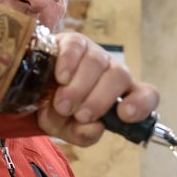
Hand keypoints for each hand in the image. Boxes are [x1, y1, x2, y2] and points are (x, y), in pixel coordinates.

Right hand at [35, 33, 159, 146]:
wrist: (30, 92)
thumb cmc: (57, 112)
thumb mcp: (69, 130)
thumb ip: (83, 134)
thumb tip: (94, 128)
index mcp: (120, 96)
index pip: (146, 95)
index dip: (141, 104)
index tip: (125, 114)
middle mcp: (112, 73)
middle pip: (120, 76)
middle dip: (99, 99)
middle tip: (79, 115)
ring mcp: (94, 54)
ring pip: (98, 62)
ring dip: (80, 87)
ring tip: (62, 104)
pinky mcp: (73, 42)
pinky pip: (77, 47)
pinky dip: (68, 63)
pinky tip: (60, 77)